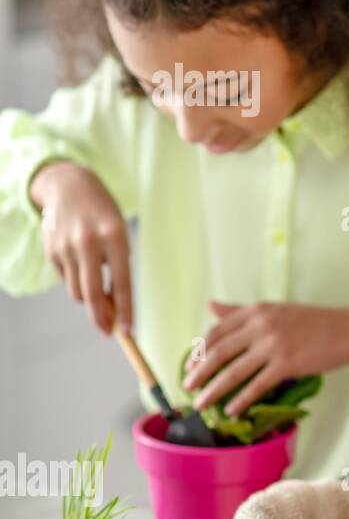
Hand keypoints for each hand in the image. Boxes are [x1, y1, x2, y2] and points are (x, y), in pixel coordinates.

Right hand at [29, 161, 131, 335]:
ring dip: (89, 299)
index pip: (122, 283)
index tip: (128, 332)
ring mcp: (66, 247)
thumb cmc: (103, 215)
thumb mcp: (119, 234)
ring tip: (98, 289)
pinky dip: (76, 280)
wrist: (69, 186)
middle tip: (107, 332)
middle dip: (101, 318)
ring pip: (77, 292)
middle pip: (92, 294)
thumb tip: (113, 306)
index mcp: (114, 237)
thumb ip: (118, 266)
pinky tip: (81, 264)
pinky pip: (66, 279)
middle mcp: (88, 242)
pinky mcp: (51, 251)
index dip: (126, 311)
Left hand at [183, 300, 348, 416]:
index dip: (200, 350)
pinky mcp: (288, 364)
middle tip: (187, 387)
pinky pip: (257, 386)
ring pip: (233, 372)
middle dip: (199, 372)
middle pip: (219, 352)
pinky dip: (241, 400)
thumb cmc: (317, 321)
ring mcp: (274, 345)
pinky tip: (232, 410)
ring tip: (201, 404)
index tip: (190, 365)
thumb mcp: (277, 309)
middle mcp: (262, 325)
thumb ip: (241, 311)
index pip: (217, 331)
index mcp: (257, 310)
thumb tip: (210, 305)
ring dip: (213, 390)